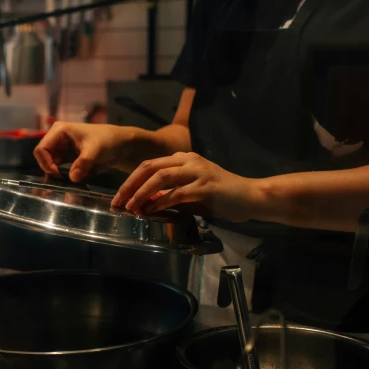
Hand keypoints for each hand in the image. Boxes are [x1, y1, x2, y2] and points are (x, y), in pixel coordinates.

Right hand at [33, 122, 128, 182]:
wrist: (119, 145)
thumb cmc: (107, 140)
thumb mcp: (95, 150)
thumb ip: (83, 163)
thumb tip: (73, 178)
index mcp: (59, 131)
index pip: (41, 149)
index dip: (45, 163)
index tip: (57, 174)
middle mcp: (57, 139)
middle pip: (43, 158)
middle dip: (50, 169)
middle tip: (61, 180)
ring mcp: (62, 149)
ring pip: (50, 165)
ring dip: (56, 175)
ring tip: (67, 181)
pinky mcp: (68, 158)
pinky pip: (59, 170)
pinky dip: (63, 176)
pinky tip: (72, 180)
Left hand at [111, 152, 262, 221]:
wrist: (251, 196)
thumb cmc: (222, 196)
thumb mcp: (191, 192)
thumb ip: (170, 193)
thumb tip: (146, 202)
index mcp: (184, 159)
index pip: (149, 165)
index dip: (130, 181)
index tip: (118, 197)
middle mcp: (188, 161)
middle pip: (150, 168)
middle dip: (129, 185)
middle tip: (117, 202)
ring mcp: (197, 172)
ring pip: (160, 178)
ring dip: (141, 193)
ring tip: (130, 207)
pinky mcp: (206, 186)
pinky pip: (177, 193)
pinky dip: (160, 201)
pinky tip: (150, 210)